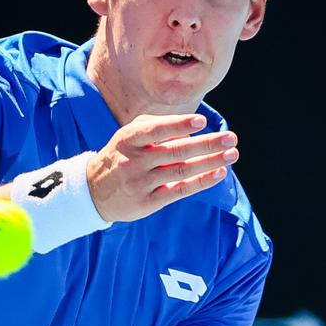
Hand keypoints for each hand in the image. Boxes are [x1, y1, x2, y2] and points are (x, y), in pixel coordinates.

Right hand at [86, 114, 237, 222]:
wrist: (93, 192)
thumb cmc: (120, 156)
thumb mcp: (128, 135)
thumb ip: (157, 126)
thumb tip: (193, 127)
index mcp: (128, 139)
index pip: (156, 130)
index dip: (179, 125)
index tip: (202, 122)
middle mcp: (133, 161)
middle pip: (175, 151)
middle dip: (206, 144)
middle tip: (231, 138)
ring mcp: (140, 184)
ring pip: (181, 171)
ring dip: (210, 162)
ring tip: (232, 154)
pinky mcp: (148, 203)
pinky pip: (179, 190)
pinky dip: (201, 182)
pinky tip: (219, 173)